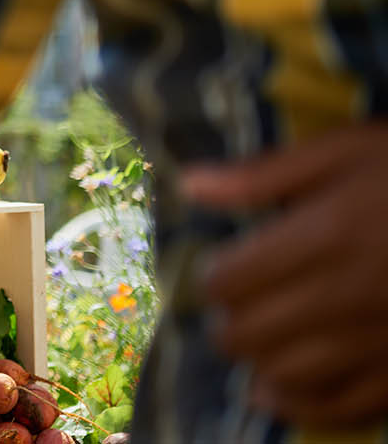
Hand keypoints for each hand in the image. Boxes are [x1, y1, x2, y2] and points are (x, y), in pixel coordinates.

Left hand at [183, 120, 387, 427]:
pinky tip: (279, 392)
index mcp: (327, 236)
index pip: (232, 279)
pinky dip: (304, 405)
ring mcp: (382, 339)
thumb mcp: (346, 152)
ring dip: (257, 361)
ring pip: (287, 374)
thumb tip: (190, 184)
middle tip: (234, 308)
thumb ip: (265, 175)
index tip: (221, 269)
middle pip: (251, 332)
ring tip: (255, 343)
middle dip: (229, 321)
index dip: (214, 277)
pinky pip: (345, 406)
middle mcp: (349, 295)